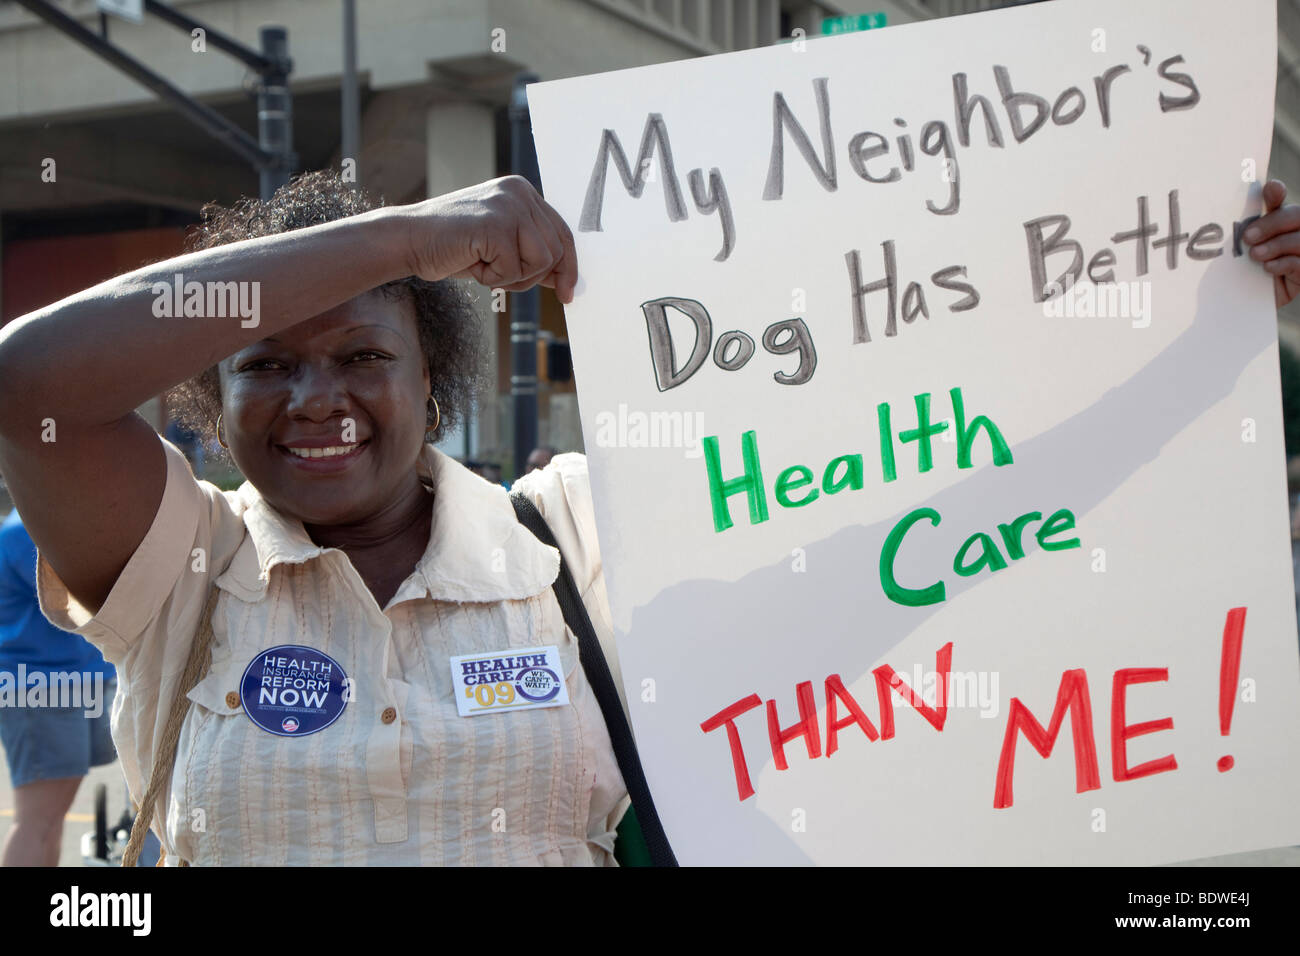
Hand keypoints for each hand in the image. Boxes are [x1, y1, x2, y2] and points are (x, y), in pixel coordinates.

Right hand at [404, 175, 578, 302]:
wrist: (409, 240)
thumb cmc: (453, 247)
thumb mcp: (502, 249)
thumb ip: (532, 254)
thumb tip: (566, 278)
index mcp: (523, 192)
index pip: (562, 232)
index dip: (567, 267)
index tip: (567, 294)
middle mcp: (519, 192)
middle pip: (556, 250)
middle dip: (531, 276)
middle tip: (497, 275)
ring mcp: (508, 205)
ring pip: (541, 261)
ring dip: (512, 277)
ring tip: (483, 264)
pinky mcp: (496, 224)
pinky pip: (514, 269)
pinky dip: (492, 278)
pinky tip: (471, 261)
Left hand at [1246, 180, 1299, 307]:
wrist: (1240, 305)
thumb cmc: (1239, 272)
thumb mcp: (1239, 250)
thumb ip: (1243, 229)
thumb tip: (1240, 210)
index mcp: (1278, 221)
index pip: (1279, 199)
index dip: (1276, 192)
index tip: (1270, 189)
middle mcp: (1295, 231)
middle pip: (1297, 215)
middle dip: (1273, 223)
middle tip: (1249, 236)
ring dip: (1277, 245)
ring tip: (1256, 255)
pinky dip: (1284, 264)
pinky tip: (1268, 268)